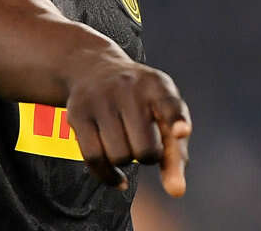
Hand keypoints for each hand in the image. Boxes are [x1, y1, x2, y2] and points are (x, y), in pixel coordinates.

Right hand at [64, 57, 191, 196]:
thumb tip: (176, 191)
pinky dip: (109, 176)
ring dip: (126, 160)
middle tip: (144, 141)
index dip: (176, 120)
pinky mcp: (77, 113)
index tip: (183, 131)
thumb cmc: (138, 101)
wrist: (92, 68)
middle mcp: (128, 87)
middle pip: (146, 150)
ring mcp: (100, 99)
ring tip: (125, 143)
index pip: (170, 105)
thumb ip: (174, 150)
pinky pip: (94, 160)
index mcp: (157, 85)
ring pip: (119, 157)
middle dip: (148, 156)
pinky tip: (118, 177)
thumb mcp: (162, 113)